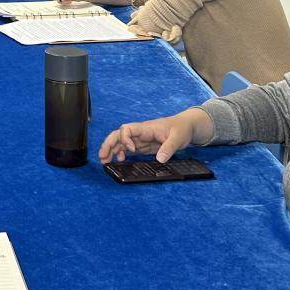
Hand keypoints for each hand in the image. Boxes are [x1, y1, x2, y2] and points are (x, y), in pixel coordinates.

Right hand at [98, 108, 213, 163]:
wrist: (187, 127)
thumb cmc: (182, 129)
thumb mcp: (178, 138)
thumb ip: (168, 148)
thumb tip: (159, 159)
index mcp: (146, 128)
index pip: (127, 129)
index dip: (125, 139)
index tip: (131, 150)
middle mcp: (140, 133)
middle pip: (118, 135)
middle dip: (109, 144)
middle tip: (102, 157)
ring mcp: (141, 139)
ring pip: (121, 142)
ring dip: (111, 150)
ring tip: (105, 162)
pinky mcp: (144, 145)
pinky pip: (128, 148)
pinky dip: (121, 153)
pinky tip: (119, 160)